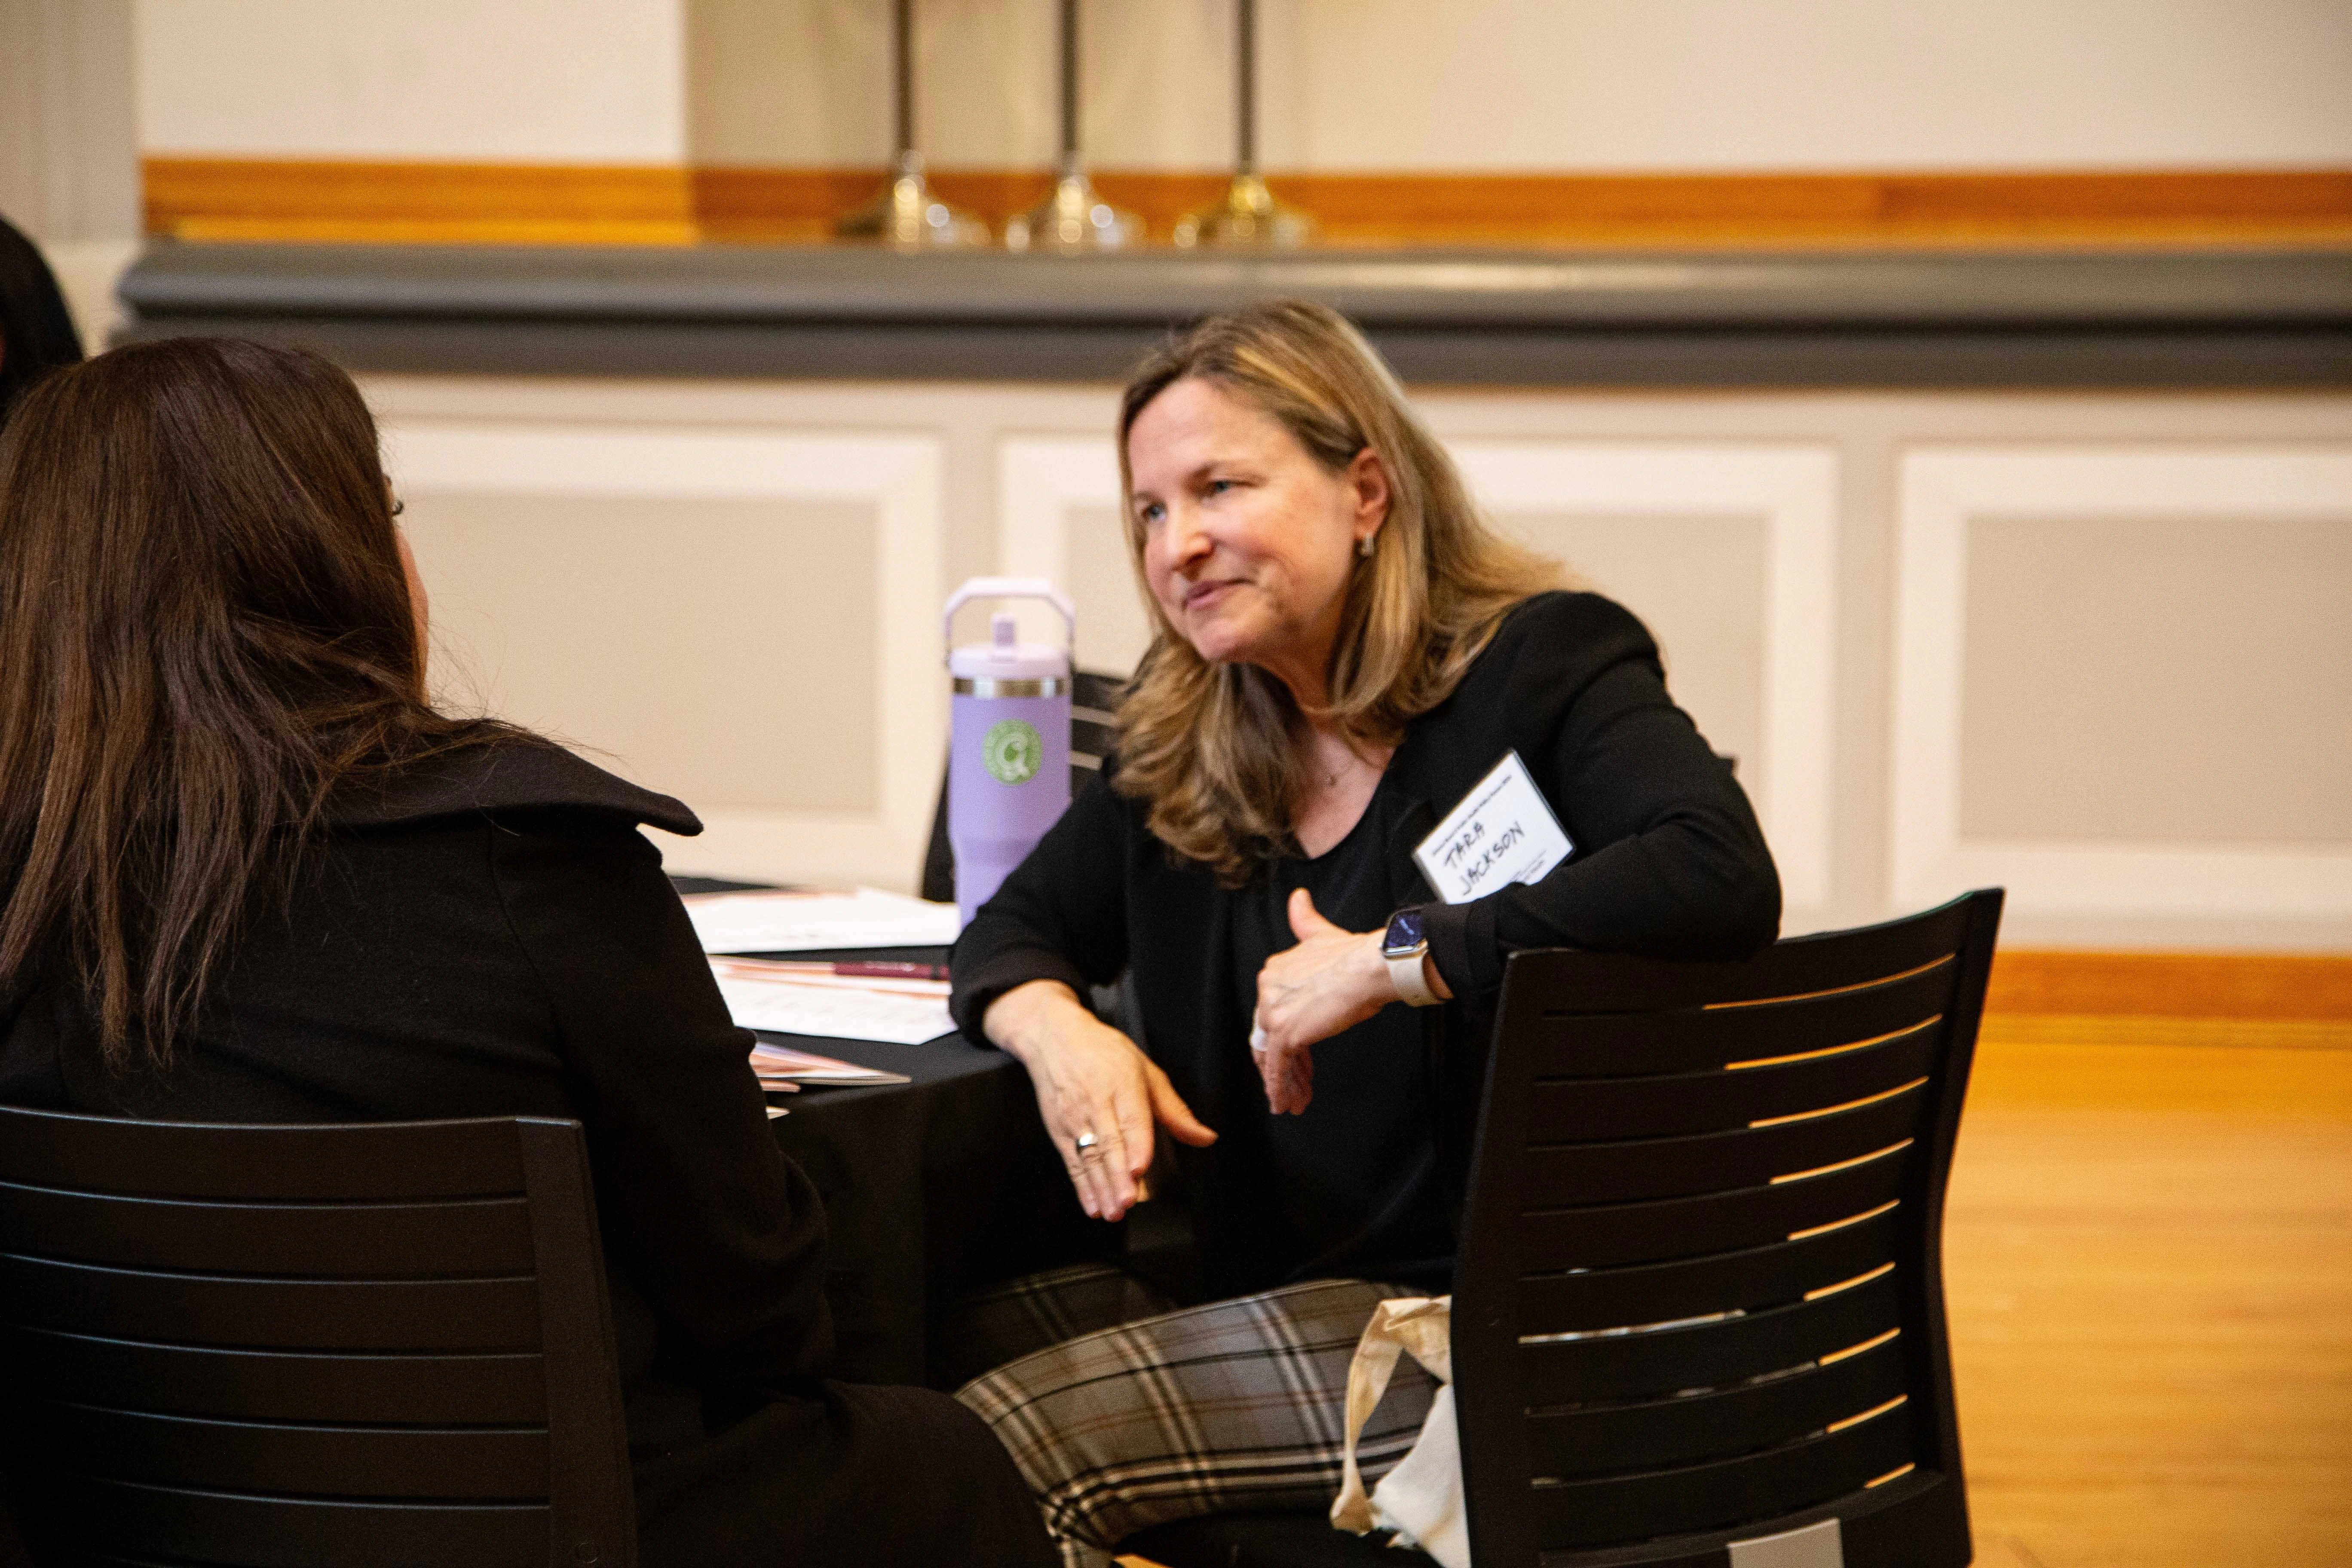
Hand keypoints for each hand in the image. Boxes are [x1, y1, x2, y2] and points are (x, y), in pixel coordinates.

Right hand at [984, 980, 1215, 1220]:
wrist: (1054, 1038)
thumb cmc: (1103, 1052)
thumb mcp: (1146, 1071)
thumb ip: (1175, 1110)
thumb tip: (1206, 1136)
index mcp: (1123, 1085)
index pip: (1131, 1119)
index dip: (1135, 1145)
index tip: (1140, 1167)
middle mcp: (1096, 1102)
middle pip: (1108, 1143)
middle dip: (1117, 1175)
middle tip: (1127, 1201)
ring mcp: (1074, 1117)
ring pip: (1088, 1156)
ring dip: (1100, 1187)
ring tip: (1112, 1211)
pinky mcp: (1058, 1130)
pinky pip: (1071, 1162)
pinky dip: (1081, 1186)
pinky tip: (1092, 1204)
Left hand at [1250, 890, 1395, 1114]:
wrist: (1370, 967)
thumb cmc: (1354, 955)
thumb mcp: (1321, 934)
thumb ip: (1304, 919)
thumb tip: (1297, 898)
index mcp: (1273, 971)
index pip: (1273, 1012)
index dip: (1286, 1036)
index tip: (1301, 1053)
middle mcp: (1268, 991)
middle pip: (1268, 1038)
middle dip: (1284, 1064)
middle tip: (1298, 1084)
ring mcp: (1275, 1013)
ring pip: (1273, 1056)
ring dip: (1285, 1083)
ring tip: (1296, 1101)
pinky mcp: (1286, 1033)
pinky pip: (1278, 1069)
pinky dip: (1281, 1089)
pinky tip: (1287, 1104)